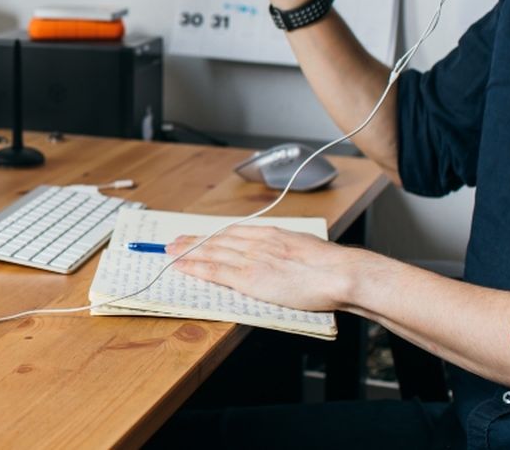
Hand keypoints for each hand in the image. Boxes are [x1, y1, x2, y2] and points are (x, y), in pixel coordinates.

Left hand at [165, 225, 364, 311]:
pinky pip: (214, 270)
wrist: (339, 273)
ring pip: (211, 251)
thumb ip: (289, 249)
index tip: (201, 236)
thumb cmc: (331, 267)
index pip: (233, 232)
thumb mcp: (306, 248)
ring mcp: (251, 259)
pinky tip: (180, 266)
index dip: (213, 235)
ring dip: (188, 251)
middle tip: (175, 241)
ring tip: (170, 252)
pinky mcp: (249, 277)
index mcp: (272, 234)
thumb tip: (285, 255)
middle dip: (194, 241)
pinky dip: (194, 267)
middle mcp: (257, 242)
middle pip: (217, 239)